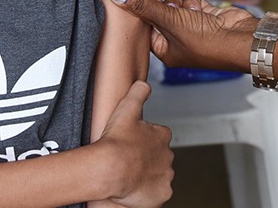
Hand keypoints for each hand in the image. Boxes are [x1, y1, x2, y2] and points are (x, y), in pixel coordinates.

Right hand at [94, 81, 173, 206]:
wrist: (109, 168)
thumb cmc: (116, 141)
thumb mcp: (127, 107)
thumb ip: (138, 92)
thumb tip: (144, 84)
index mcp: (162, 136)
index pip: (159, 137)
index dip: (144, 141)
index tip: (132, 144)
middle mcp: (168, 156)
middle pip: (159, 157)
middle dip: (147, 159)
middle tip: (129, 161)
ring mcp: (166, 176)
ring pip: (158, 176)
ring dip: (147, 176)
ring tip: (129, 176)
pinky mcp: (162, 194)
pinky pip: (156, 194)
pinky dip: (147, 193)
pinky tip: (134, 189)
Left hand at [107, 0, 257, 68]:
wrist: (243, 39)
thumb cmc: (210, 45)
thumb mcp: (170, 21)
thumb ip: (143, 5)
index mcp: (165, 51)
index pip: (143, 26)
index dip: (140, 11)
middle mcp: (177, 41)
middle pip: (158, 13)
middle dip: (164, 6)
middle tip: (167, 6)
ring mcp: (191, 28)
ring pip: (174, 4)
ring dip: (181, 4)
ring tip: (190, 13)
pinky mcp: (203, 17)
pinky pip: (190, 2)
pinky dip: (195, 3)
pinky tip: (203, 11)